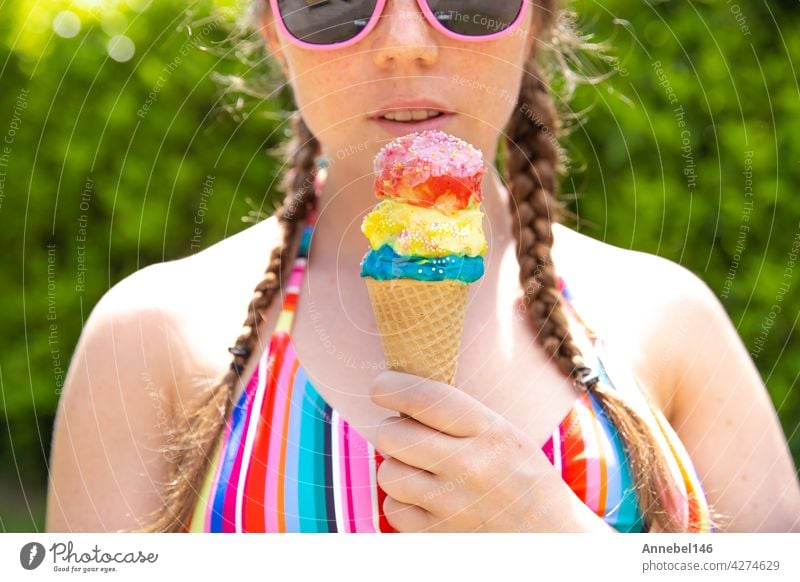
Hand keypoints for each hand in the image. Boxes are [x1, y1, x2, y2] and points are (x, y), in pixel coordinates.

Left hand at [370, 370, 602, 531]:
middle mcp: (470, 466)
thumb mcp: (504, 432)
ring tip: (415, 467)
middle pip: (394, 436)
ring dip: (395, 467)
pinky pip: (394, 511)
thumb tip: (403, 393)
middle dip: (392, 430)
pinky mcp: (442, 535)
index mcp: (489, 431)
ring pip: (388, 474)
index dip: (390, 388)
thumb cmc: (523, 475)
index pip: (425, 399)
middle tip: (405, 433)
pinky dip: (401, 502)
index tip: (380, 387)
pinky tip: (421, 497)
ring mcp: (454, 505)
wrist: (552, 535)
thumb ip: (459, 414)